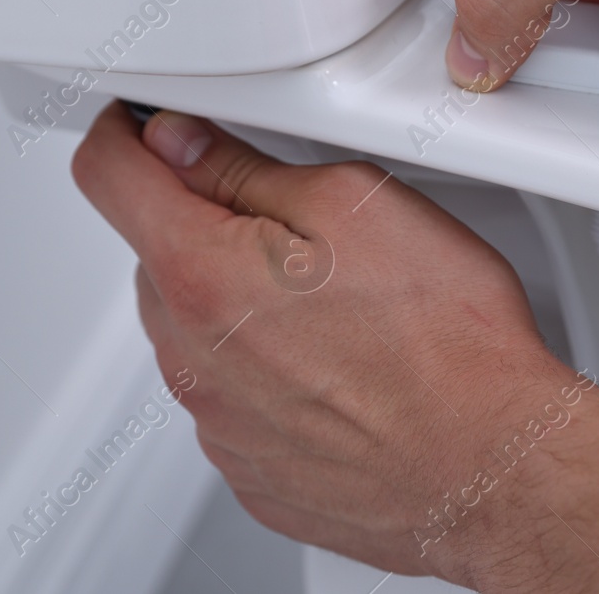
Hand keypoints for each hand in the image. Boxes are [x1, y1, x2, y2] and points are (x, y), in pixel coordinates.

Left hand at [69, 102, 595, 585]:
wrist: (492, 465)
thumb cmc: (446, 342)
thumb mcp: (356, 203)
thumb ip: (247, 166)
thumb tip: (183, 144)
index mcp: (203, 275)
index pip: (106, 177)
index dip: (124, 133)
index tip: (144, 128)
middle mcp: (191, 358)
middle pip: (157, 257)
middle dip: (207, 224)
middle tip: (297, 219)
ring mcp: (217, 425)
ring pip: (194, 330)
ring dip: (238, 302)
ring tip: (339, 303)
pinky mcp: (251, 470)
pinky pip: (231, 400)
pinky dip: (266, 372)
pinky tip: (341, 364)